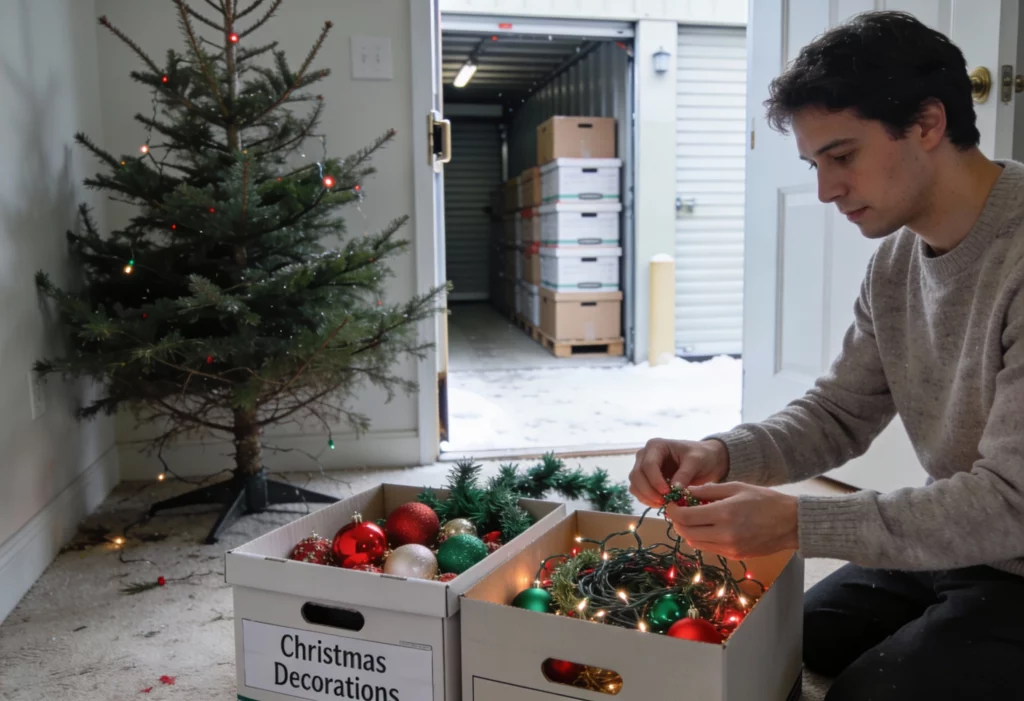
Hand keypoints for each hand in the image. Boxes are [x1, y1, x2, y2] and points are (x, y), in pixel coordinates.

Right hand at [629, 438, 729, 507]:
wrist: (704, 460)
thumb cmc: (701, 456)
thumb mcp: (696, 461)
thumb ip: (684, 474)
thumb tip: (674, 489)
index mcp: (656, 446)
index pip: (648, 465)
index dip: (655, 481)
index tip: (668, 493)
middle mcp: (644, 455)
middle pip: (637, 475)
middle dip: (648, 491)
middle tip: (664, 502)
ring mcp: (642, 467)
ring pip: (635, 484)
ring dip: (646, 497)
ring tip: (663, 504)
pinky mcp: (645, 479)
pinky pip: (638, 491)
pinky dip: (646, 499)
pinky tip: (660, 503)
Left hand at [663, 483, 798, 558]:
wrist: (792, 523)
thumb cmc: (765, 500)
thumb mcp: (736, 487)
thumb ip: (708, 491)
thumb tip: (684, 492)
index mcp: (724, 514)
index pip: (686, 517)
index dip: (673, 510)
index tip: (670, 503)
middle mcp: (725, 534)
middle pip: (687, 532)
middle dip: (677, 521)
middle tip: (677, 510)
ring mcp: (730, 548)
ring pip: (695, 542)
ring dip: (688, 530)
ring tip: (692, 517)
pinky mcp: (735, 556)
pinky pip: (708, 548)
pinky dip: (701, 537)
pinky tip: (706, 526)